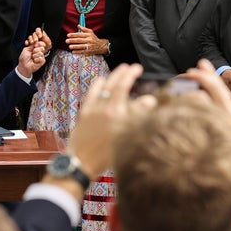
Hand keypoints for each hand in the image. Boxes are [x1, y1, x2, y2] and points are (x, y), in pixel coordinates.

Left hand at [17, 41, 45, 77]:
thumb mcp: (26, 49)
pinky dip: (36, 59)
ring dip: (35, 56)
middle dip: (35, 50)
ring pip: (41, 53)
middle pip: (42, 48)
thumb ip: (32, 45)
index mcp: (36, 48)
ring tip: (32, 58)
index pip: (41, 43)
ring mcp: (41, 56)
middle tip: (32, 53)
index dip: (39, 44)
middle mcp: (39, 52)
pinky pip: (41, 58)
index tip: (35, 45)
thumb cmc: (24, 58)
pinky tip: (34, 61)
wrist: (23, 65)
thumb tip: (37, 42)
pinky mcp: (42, 61)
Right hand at [25, 27, 51, 53]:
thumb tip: (43, 36)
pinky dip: (27, 42)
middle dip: (35, 37)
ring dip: (31, 39)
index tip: (40, 36)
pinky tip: (28, 44)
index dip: (38, 32)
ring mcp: (32, 40)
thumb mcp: (48, 45)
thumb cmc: (45, 49)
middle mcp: (36, 36)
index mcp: (41, 35)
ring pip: (30, 36)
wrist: (40, 55)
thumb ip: (47, 40)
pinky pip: (26, 41)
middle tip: (36, 40)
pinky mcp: (28, 43)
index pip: (38, 30)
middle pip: (34, 33)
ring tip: (32, 43)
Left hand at [66, 25, 106, 54]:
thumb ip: (83, 29)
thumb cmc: (94, 38)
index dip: (73, 35)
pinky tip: (73, 52)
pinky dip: (78, 52)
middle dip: (72, 40)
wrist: (101, 45)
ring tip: (69, 46)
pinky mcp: (89, 51)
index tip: (68, 35)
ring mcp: (89, 46)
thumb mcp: (90, 32)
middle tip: (67, 41)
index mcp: (88, 35)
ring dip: (75, 46)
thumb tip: (78, 25)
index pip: (80, 34)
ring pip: (81, 46)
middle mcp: (89, 40)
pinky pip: (83, 51)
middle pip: (79, 40)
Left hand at [68, 63, 143, 179]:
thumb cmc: (106, 157)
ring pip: (106, 88)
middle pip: (118, 86)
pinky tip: (101, 80)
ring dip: (114, 76)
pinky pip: (91, 95)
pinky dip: (96, 86)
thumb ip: (137, 117)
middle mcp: (107, 110)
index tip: (142, 76)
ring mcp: (95, 110)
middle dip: (127, 74)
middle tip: (135, 67)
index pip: (129, 92)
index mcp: (119, 116)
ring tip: (122, 68)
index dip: (136, 81)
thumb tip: (149, 101)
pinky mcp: (84, 113)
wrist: (81, 163)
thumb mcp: (126, 137)